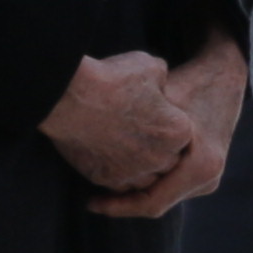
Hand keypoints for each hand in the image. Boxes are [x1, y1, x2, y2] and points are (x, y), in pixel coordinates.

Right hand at [44, 48, 202, 208]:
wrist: (71, 97)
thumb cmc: (112, 80)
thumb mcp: (150, 67)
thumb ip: (162, 80)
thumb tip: (159, 83)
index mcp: (177, 131)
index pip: (181, 135)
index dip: (166, 125)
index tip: (153, 116)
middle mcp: (160, 158)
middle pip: (166, 160)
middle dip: (156, 149)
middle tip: (138, 132)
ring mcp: (133, 172)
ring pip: (145, 178)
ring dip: (139, 166)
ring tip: (123, 146)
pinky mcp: (106, 179)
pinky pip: (118, 185)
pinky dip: (116, 173)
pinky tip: (107, 156)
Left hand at [78, 36, 249, 219]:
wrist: (223, 76)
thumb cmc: (190, 85)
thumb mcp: (160, 105)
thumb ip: (137, 130)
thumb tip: (94, 148)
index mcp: (201, 166)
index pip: (152, 203)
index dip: (118, 206)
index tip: (91, 203)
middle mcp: (209, 178)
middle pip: (157, 203)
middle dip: (123, 202)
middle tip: (91, 198)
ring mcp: (209, 178)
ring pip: (162, 197)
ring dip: (134, 194)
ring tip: (103, 186)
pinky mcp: (204, 174)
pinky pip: (169, 188)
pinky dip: (146, 184)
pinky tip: (124, 174)